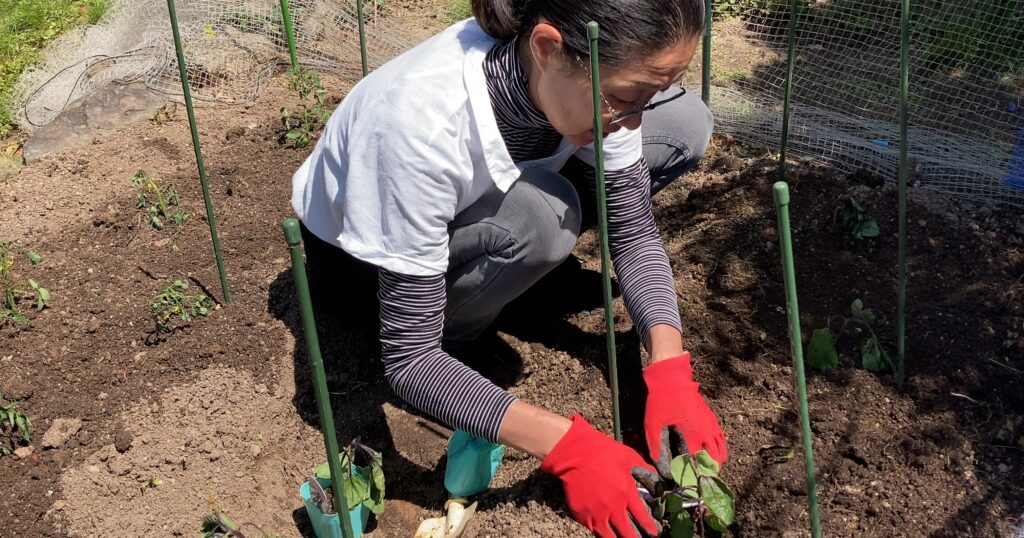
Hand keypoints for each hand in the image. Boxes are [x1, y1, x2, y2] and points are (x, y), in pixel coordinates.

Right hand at [540, 414, 660, 537]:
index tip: (654, 533)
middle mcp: (612, 507)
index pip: (642, 518)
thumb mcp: (629, 456)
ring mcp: (596, 513)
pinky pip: (592, 529)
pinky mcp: (581, 514)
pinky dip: (599, 531)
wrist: (574, 453)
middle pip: (627, 533)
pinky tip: (603, 532)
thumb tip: (659, 479)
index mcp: (626, 493)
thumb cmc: (602, 452)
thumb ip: (645, 469)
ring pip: (609, 537)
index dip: (650, 528)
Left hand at [643, 353, 726, 477]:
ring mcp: (712, 425)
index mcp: (692, 436)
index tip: (685, 483)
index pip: (697, 465)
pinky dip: (720, 450)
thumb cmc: (661, 402)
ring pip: (722, 452)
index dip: (691, 476)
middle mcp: (706, 433)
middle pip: (715, 462)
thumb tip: (661, 468)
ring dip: (715, 463)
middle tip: (697, 479)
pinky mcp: (712, 419)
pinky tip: (713, 455)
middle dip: (707, 473)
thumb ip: (658, 449)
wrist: (671, 379)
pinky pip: (722, 440)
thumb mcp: (653, 426)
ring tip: (705, 471)